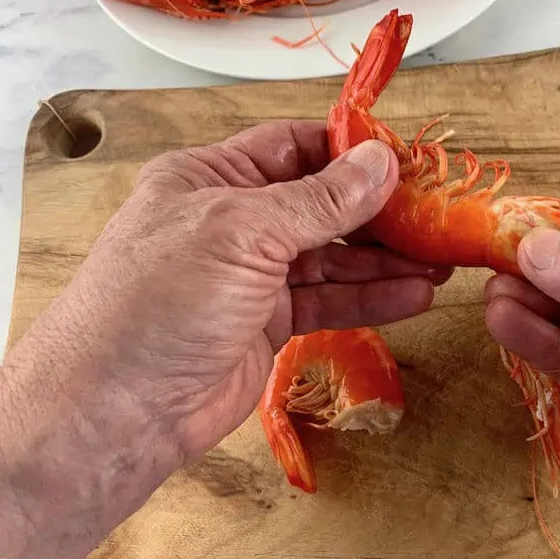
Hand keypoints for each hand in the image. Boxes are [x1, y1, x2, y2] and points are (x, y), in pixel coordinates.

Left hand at [0, 120, 449, 558]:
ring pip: (331, 258)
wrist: (120, 411)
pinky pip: (328, 302)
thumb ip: (319, 200)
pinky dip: (369, 299)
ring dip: (384, 262)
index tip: (407, 163)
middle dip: (378, 213)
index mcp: (213, 178)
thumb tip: (382, 162)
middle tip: (436, 219)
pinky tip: (413, 297)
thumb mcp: (243, 233)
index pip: (294, 147)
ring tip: (439, 263)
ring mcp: (252, 276)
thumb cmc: (164, 300)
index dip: (350, 152)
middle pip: (321, 205)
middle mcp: (234, 222)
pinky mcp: (268, 324)